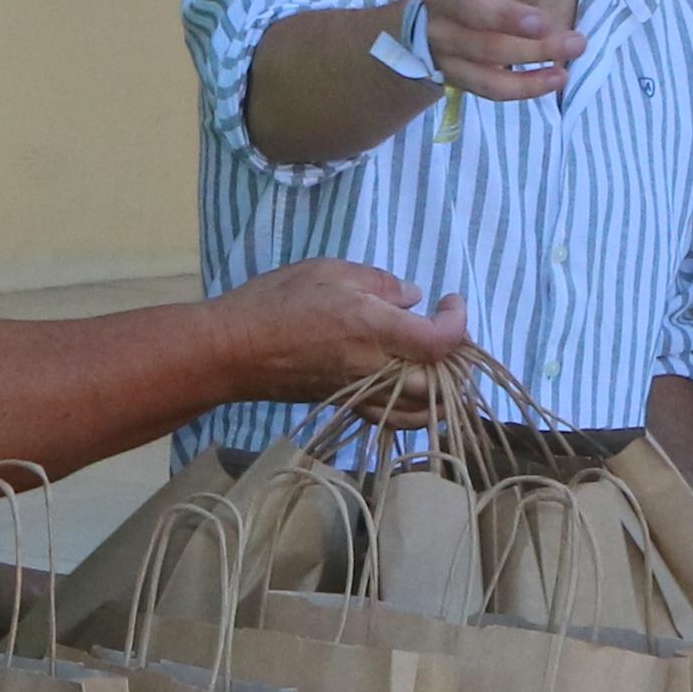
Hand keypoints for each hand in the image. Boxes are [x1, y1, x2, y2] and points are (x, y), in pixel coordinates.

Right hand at [221, 260, 474, 403]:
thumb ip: (379, 283)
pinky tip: (411, 388)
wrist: (234, 350)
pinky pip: (392, 419)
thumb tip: (413, 298)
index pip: (439, 341)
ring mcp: (361, 393)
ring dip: (442, 394)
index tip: (450, 301)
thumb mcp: (328, 271)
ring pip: (420, 413)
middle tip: (453, 338)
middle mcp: (374, 368)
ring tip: (440, 368)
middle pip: (439, 386)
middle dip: (458, 365)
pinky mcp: (347, 405)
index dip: (458, 323)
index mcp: (373, 329)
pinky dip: (415, 411)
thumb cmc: (277, 301)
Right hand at [405, 0, 583, 101]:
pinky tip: (558, 76)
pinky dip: (527, 85)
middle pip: (467, 6)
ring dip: (534, 52)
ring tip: (576, 44)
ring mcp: (441, 39)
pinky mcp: (453, 73)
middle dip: (506, 16)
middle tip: (544, 23)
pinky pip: (489, 85)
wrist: (460, 25)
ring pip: (485, 50)